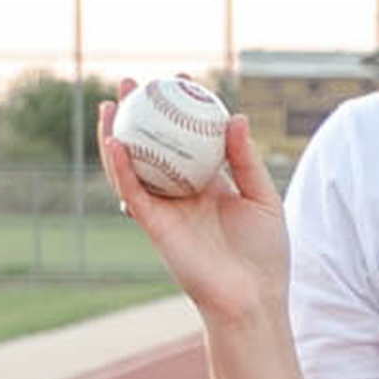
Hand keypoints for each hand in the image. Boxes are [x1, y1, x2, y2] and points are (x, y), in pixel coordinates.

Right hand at [99, 77, 289, 324]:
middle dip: (141, 115)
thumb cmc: (265, 254)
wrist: (253, 297)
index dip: (183, 110)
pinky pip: (131, 191)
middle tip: (134, 82)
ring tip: (113, 101)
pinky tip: (115, 141)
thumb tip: (235, 116)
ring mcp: (165, 209)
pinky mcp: (154, 226)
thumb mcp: (263, 198)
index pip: (191, 139)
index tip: (182, 81)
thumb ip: (246, 159)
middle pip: (154, 147)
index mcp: (211, 185)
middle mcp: (183, 194)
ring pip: (132, 165)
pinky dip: (120, 167)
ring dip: (117, 134)